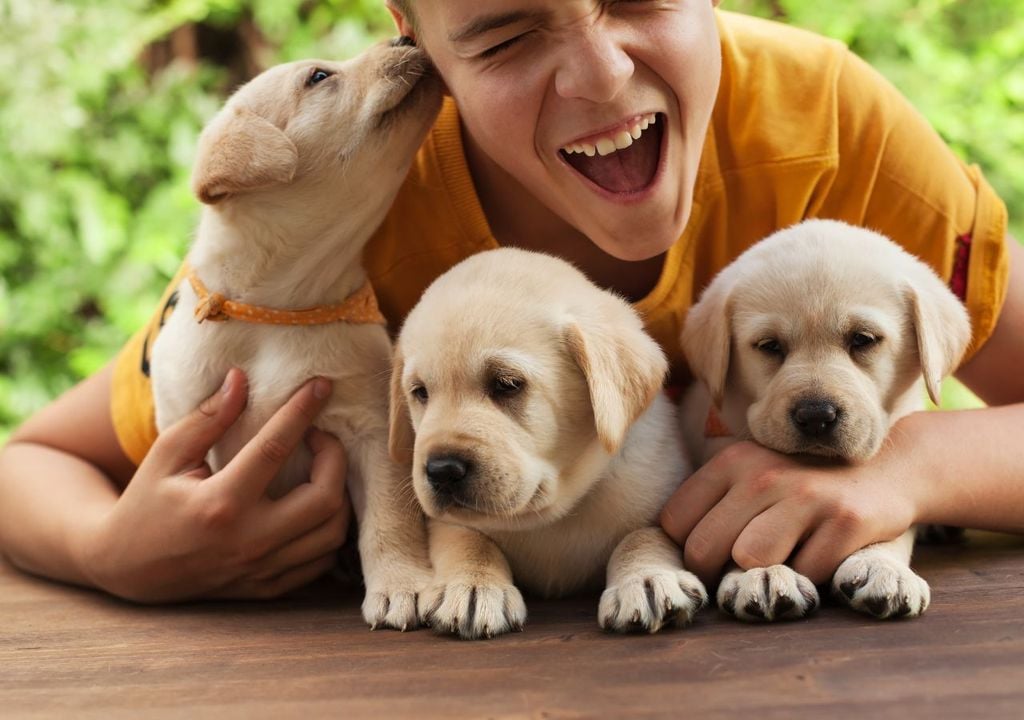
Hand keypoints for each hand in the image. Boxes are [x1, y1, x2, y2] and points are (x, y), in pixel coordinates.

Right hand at [84, 369, 350, 601]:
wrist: (127, 569)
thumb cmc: (146, 501)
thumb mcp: (167, 454)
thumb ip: (209, 417)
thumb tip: (242, 379)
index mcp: (219, 504)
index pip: (275, 448)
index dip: (303, 411)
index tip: (322, 385)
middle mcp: (247, 541)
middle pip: (325, 499)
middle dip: (335, 458)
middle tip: (321, 437)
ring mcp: (260, 570)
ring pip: (332, 535)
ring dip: (339, 495)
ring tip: (322, 469)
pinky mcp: (267, 588)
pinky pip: (321, 562)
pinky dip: (328, 530)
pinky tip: (315, 505)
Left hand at [660, 440, 919, 584]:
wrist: (887, 468)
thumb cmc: (803, 483)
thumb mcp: (752, 474)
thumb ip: (713, 503)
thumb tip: (674, 553)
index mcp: (731, 462)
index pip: (675, 523)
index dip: (689, 550)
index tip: (713, 557)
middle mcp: (762, 474)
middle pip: (705, 550)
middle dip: (716, 575)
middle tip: (741, 576)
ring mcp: (806, 496)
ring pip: (750, 561)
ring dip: (764, 575)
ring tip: (782, 563)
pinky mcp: (846, 521)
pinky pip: (806, 575)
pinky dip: (810, 580)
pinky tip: (821, 557)